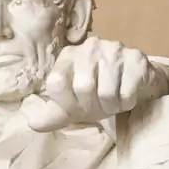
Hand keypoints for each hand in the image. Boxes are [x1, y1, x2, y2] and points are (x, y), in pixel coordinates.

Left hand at [22, 38, 165, 131]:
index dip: (68, 103)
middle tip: (101, 105)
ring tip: (114, 101)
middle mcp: (89, 46)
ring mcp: (114, 49)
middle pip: (83, 88)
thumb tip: (31, 122)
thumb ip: (51, 115)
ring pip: (106, 92)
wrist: (137, 85)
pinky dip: (127, 103)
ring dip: (112, 106)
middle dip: (93, 106)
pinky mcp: (136, 59)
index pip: (56, 84)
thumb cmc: (99, 95)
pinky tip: (128, 96)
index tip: (79, 106)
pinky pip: (126, 92)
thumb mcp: (73, 106)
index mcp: (68, 55)